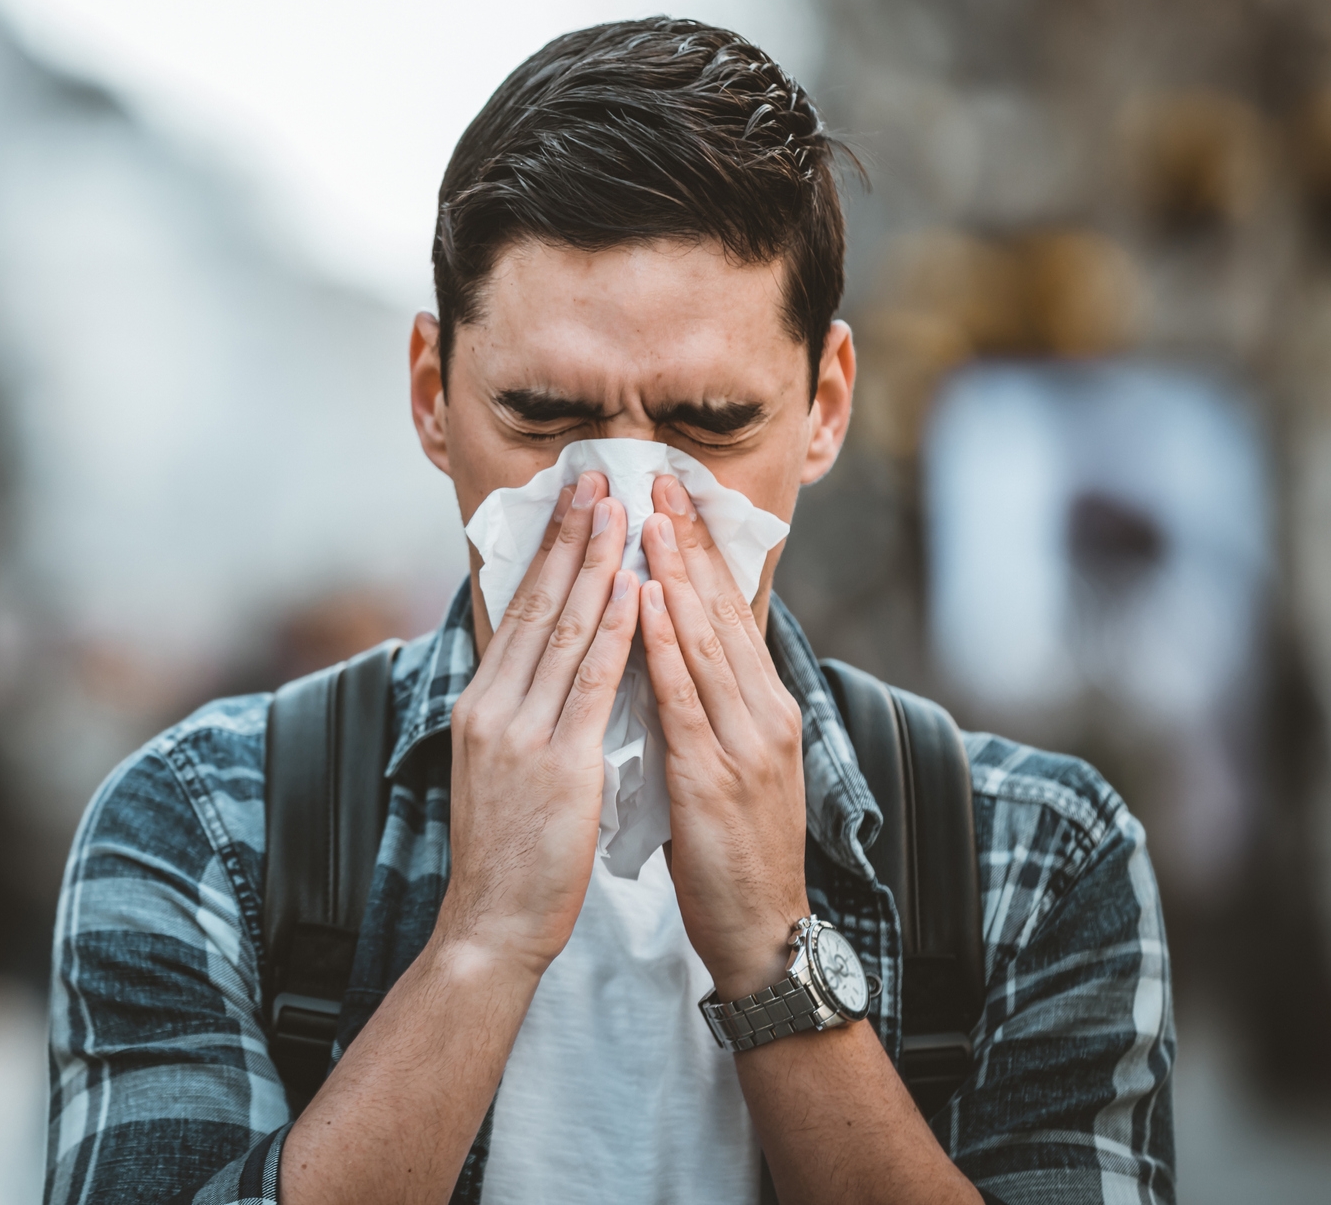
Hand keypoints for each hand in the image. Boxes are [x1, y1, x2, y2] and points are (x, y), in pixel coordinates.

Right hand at [437, 472, 640, 977]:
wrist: (490, 922)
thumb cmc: (506, 853)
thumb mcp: (498, 767)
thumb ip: (521, 712)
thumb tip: (547, 664)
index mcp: (479, 704)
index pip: (517, 611)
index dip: (547, 552)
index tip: (571, 505)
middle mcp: (492, 706)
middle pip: (537, 605)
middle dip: (570, 538)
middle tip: (595, 480)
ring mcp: (520, 732)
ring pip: (565, 631)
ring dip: (596, 566)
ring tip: (620, 514)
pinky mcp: (556, 762)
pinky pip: (591, 683)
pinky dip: (616, 631)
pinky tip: (635, 591)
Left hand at [639, 474, 810, 999]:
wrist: (761, 929)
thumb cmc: (732, 848)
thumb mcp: (728, 761)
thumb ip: (706, 706)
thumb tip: (667, 649)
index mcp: (766, 706)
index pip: (731, 612)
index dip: (702, 551)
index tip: (674, 497)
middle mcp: (764, 712)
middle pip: (721, 611)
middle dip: (688, 542)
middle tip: (658, 480)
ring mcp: (744, 741)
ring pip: (704, 641)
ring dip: (673, 574)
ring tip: (645, 518)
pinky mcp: (715, 774)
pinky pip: (682, 697)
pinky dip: (661, 644)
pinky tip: (642, 603)